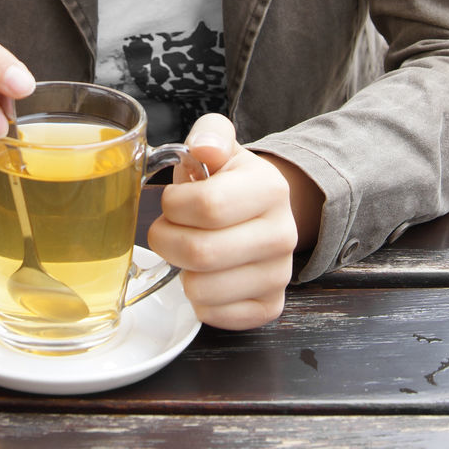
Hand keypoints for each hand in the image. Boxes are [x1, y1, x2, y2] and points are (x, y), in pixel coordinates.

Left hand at [148, 113, 320, 330]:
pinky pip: (215, 315)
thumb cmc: (227, 178)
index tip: (172, 200)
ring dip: (180, 271)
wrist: (262, 211)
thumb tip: (203, 147)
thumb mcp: (219, 143)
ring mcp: (279, 274)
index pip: (207, 206)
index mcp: (270, 188)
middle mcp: (283, 234)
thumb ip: (209, 133)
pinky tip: (204, 275)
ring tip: (188, 250)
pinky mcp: (270, 306)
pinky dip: (196, 299)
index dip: (174, 205)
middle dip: (165, 240)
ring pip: (202, 290)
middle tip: (166, 229)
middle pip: (200, 253)